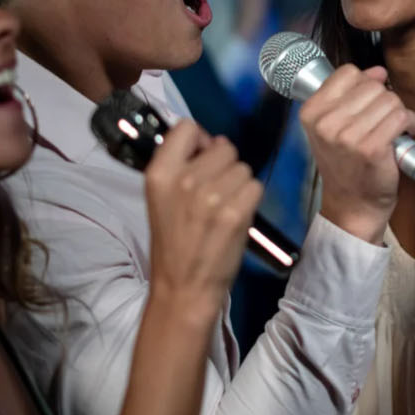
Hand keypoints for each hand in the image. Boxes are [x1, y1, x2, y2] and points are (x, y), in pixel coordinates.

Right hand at [143, 121, 260, 303]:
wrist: (183, 287)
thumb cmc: (174, 242)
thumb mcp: (162, 197)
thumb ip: (181, 165)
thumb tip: (215, 142)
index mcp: (159, 173)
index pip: (187, 127)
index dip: (201, 142)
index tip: (201, 161)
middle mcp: (184, 179)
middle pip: (225, 148)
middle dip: (224, 167)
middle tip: (214, 194)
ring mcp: (211, 196)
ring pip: (243, 168)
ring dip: (239, 186)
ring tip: (223, 209)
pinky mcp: (235, 212)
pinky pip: (255, 187)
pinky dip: (250, 201)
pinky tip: (236, 218)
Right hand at [301, 65, 414, 243]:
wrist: (352, 205)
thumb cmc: (346, 165)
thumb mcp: (332, 128)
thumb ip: (348, 96)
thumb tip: (377, 72)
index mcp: (311, 112)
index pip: (347, 73)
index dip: (365, 83)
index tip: (368, 103)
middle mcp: (326, 123)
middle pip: (373, 85)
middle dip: (385, 100)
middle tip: (382, 121)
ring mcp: (348, 136)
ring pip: (390, 100)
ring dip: (399, 113)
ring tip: (393, 130)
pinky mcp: (372, 148)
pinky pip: (401, 117)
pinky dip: (410, 123)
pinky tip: (404, 136)